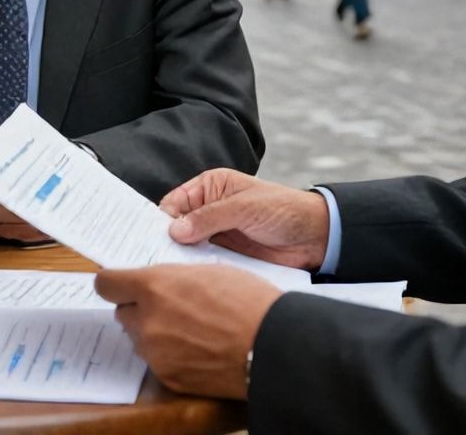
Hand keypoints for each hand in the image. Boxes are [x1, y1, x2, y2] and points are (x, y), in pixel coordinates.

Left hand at [95, 265, 281, 398]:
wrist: (273, 346)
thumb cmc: (248, 302)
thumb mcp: (207, 271)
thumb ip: (172, 278)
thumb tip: (158, 283)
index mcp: (154, 287)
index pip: (106, 284)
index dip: (115, 283)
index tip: (122, 284)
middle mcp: (147, 321)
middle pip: (123, 313)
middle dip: (140, 309)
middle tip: (169, 307)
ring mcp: (156, 353)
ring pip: (139, 339)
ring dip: (154, 333)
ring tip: (190, 330)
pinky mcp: (168, 377)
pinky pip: (157, 362)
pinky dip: (170, 356)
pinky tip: (198, 350)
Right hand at [159, 169, 329, 271]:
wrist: (316, 237)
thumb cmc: (283, 210)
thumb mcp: (244, 208)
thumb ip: (209, 218)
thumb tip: (174, 230)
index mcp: (210, 187)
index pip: (174, 202)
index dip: (162, 220)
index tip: (149, 239)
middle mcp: (208, 209)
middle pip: (176, 226)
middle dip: (167, 240)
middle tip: (155, 259)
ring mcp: (215, 234)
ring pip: (186, 246)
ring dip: (180, 257)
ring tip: (168, 272)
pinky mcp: (225, 255)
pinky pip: (202, 261)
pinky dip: (195, 269)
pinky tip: (188, 279)